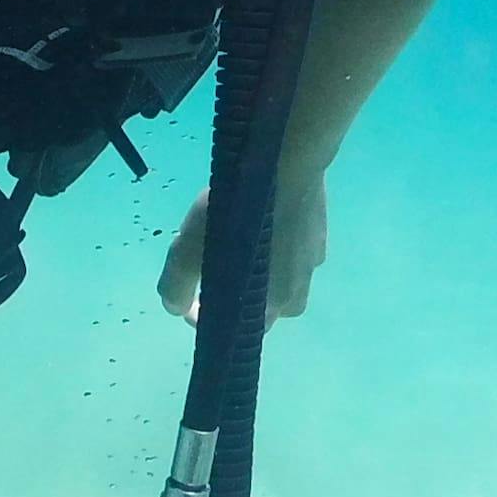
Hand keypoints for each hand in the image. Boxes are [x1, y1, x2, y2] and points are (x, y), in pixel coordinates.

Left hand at [159, 168, 333, 323]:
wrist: (284, 164)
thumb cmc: (234, 215)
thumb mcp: (186, 253)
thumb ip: (175, 287)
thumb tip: (177, 307)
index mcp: (270, 306)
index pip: (238, 332)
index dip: (207, 318)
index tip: (190, 299)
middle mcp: (297, 292)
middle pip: (264, 309)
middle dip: (236, 296)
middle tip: (213, 269)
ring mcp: (313, 261)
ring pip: (282, 280)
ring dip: (260, 273)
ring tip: (239, 246)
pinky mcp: (320, 233)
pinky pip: (295, 251)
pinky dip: (277, 247)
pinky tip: (263, 224)